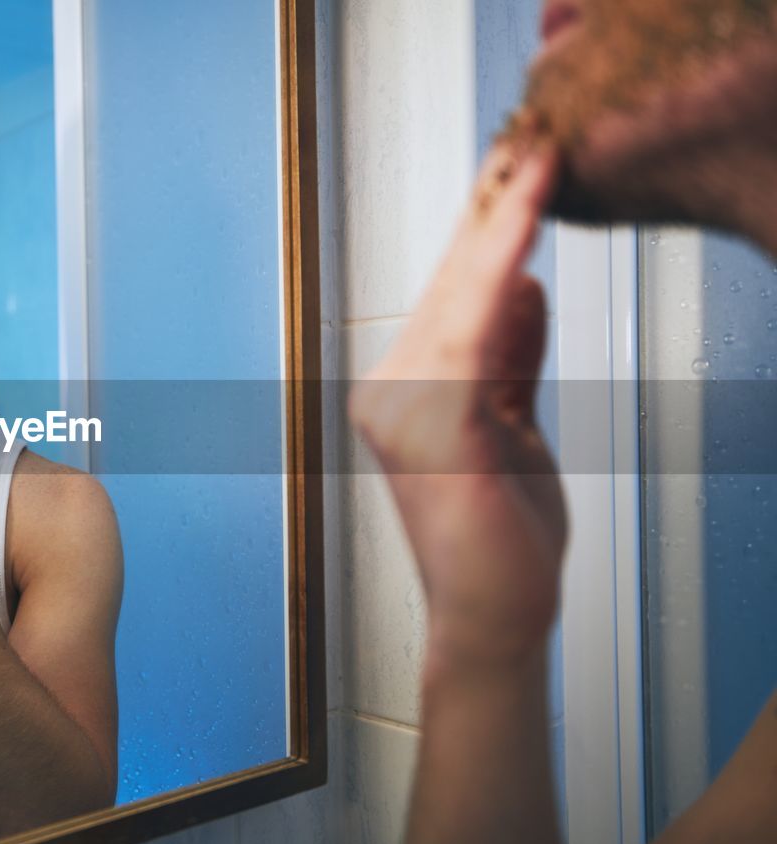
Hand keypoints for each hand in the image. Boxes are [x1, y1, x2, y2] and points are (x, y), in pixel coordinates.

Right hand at [349, 137, 566, 672]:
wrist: (490, 615)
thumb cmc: (500, 537)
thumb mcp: (510, 426)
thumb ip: (508, 357)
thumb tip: (519, 285)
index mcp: (401, 393)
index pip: (449, 299)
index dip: (483, 234)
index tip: (511, 179)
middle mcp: (389, 392)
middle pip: (449, 286)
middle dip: (492, 213)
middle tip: (526, 148)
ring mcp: (401, 406)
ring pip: (460, 296)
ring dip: (502, 226)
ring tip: (534, 167)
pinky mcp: (433, 423)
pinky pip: (474, 331)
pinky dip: (500, 273)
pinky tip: (523, 230)